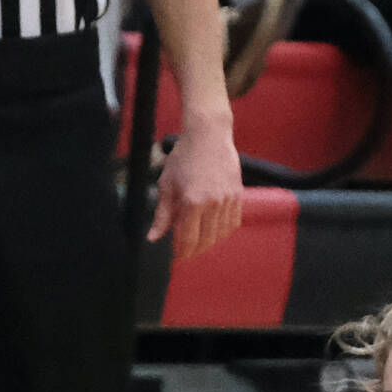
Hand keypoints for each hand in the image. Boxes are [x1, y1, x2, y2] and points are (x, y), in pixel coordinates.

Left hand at [149, 121, 243, 259]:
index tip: (176, 256)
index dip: (181, 252)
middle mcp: (213, 203)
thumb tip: (153, 237)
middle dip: (194, 250)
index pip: (188, 239)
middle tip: (185, 251)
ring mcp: (228, 200)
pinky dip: (223, 231)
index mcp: (192, 201)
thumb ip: (162, 215)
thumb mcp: (167, 185)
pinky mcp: (237, 195)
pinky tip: (213, 229)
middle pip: (206, 241)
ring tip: (199, 241)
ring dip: (209, 242)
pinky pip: (232, 223)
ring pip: (220, 235)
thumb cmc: (184, 157)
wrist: (208, 135)